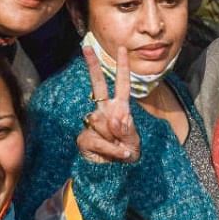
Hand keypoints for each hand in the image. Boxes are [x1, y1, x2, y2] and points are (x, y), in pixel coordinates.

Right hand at [76, 45, 139, 162]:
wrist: (111, 173)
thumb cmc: (126, 153)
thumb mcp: (134, 144)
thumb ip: (127, 131)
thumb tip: (114, 118)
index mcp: (120, 108)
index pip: (122, 84)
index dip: (122, 67)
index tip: (122, 48)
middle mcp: (105, 111)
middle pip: (98, 84)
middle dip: (92, 65)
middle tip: (86, 46)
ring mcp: (92, 123)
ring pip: (103, 122)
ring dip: (116, 141)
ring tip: (119, 149)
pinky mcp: (84, 137)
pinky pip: (99, 140)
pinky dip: (110, 150)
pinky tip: (112, 155)